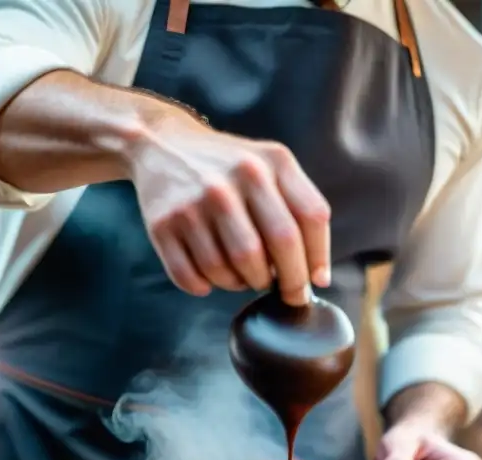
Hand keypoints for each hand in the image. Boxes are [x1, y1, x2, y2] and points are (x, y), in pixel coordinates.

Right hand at [127, 107, 329, 304]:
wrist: (163, 145)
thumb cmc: (231, 169)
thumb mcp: (272, 168)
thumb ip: (302, 210)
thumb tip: (319, 278)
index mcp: (272, 162)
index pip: (311, 218)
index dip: (317, 258)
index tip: (313, 283)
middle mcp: (236, 177)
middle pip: (277, 246)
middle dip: (288, 281)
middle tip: (284, 292)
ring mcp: (197, 200)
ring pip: (233, 270)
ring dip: (242, 284)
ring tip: (242, 274)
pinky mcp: (163, 223)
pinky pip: (191, 278)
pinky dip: (205, 286)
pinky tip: (210, 276)